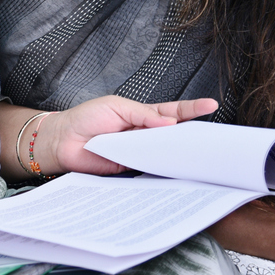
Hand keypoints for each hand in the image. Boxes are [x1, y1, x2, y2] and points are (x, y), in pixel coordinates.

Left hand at [37, 96, 217, 175]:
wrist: (63, 141)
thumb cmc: (86, 118)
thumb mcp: (117, 107)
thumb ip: (143, 115)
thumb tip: (170, 122)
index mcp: (142, 115)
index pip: (171, 111)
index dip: (191, 109)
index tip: (211, 105)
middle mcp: (143, 134)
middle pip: (173, 135)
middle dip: (192, 135)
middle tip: (210, 136)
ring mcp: (138, 152)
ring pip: (164, 153)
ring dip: (178, 154)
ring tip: (197, 152)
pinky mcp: (130, 169)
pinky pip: (149, 169)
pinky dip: (160, 170)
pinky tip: (172, 169)